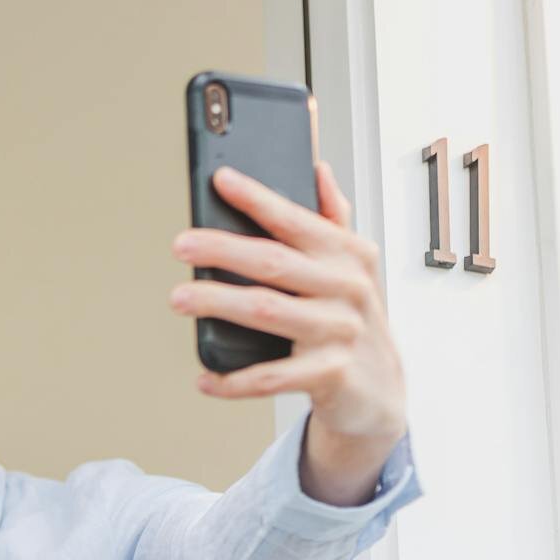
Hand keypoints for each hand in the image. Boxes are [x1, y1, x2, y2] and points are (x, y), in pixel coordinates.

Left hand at [170, 162, 406, 502]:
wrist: (380, 389)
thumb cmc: (355, 319)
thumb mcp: (353, 267)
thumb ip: (333, 220)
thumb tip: (318, 169)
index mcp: (348, 254)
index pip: (295, 219)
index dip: (257, 198)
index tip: (220, 180)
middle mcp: (347, 288)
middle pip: (273, 262)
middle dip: (223, 249)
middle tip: (181, 243)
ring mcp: (339, 332)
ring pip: (267, 311)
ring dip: (218, 302)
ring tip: (180, 297)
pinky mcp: (329, 374)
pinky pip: (271, 377)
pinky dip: (234, 379)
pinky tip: (205, 377)